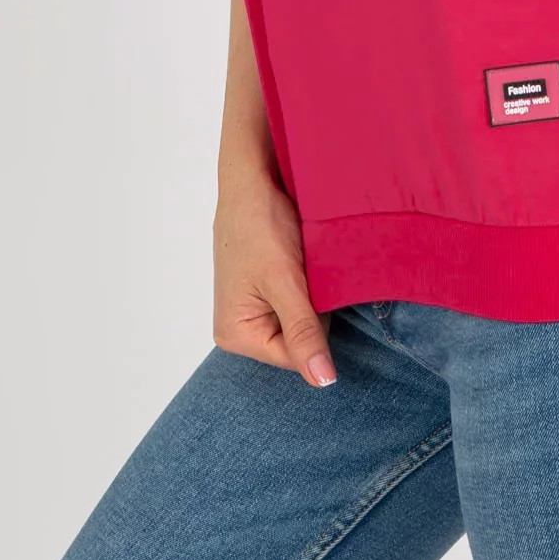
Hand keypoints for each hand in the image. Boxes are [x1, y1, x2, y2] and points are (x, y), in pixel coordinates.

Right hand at [212, 167, 338, 386]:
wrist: (253, 176)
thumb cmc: (260, 224)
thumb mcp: (285, 281)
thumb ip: (303, 331)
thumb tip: (323, 383)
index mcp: (235, 336)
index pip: (296, 357)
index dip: (314, 324)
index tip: (308, 286)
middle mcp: (240, 328)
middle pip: (299, 339)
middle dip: (312, 307)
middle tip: (303, 271)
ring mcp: (252, 306)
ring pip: (303, 317)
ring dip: (311, 292)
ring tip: (300, 262)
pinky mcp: (266, 287)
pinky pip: (298, 299)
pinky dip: (307, 281)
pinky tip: (300, 259)